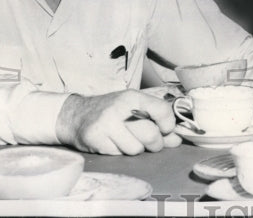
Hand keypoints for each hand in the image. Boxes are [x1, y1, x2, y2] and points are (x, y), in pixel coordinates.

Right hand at [55, 90, 176, 154]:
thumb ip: (156, 122)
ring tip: (127, 140)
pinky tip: (112, 143)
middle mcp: (120, 108)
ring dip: (135, 149)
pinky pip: (118, 155)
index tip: (166, 130)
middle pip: (151, 135)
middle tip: (150, 143)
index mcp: (133, 97)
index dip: (169, 125)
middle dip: (155, 144)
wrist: (76, 115)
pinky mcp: (95, 139)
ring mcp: (106, 124)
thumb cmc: (111, 112)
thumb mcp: (133, 108)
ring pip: (135, 149)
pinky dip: (119, 153)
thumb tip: (177, 139)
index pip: (162, 110)